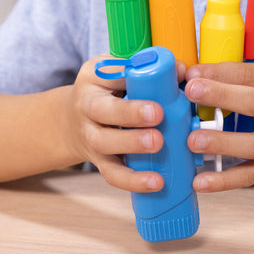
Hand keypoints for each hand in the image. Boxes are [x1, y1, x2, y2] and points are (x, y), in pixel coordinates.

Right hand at [65, 55, 164, 192]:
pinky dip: (133, 180)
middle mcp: (87, 108)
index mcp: (93, 79)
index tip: (157, 77)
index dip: (133, 76)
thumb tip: (183, 71)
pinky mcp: (99, 162)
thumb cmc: (106, 92)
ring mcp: (90, 137)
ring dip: (132, 145)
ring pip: (104, 143)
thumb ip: (148, 70)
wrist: (70, 122)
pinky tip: (156, 182)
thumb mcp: (118, 73)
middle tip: (157, 114)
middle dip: (130, 113)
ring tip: (158, 144)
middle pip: (102, 110)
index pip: (110, 74)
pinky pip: (113, 174)